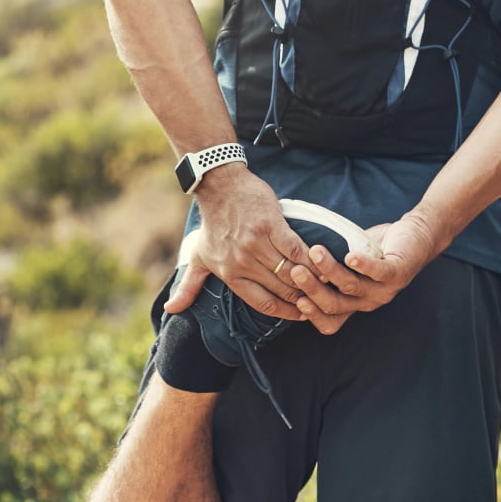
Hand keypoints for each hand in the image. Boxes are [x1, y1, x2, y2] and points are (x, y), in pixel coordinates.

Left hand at [163, 165, 322, 326]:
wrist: (221, 187)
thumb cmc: (212, 224)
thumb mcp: (198, 257)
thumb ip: (188, 286)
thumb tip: (171, 309)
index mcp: (229, 274)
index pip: (262, 303)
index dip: (286, 312)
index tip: (303, 314)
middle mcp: (243, 262)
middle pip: (281, 290)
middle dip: (304, 299)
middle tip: (323, 302)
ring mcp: (257, 244)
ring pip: (291, 272)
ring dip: (311, 282)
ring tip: (329, 287)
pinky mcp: (272, 225)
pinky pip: (297, 250)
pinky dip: (311, 260)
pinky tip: (324, 266)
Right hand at [287, 212, 440, 322]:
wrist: (415, 237)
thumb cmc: (375, 249)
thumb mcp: (347, 263)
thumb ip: (325, 270)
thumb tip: (289, 263)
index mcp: (353, 304)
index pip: (329, 322)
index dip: (311, 314)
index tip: (291, 297)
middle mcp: (366, 302)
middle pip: (334, 305)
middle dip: (312, 288)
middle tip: (294, 271)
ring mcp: (383, 290)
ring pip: (351, 286)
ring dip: (330, 269)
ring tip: (315, 251)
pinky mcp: (398, 272)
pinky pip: (378, 272)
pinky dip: (363, 264)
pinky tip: (350, 256)